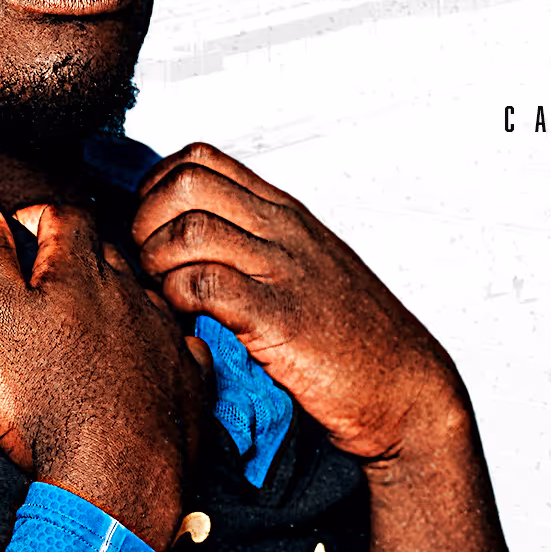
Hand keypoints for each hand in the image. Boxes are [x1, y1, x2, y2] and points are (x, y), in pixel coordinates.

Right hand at [0, 199, 206, 551]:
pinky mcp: (188, 382)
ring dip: (115, 306)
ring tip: (85, 333)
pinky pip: (178, 349)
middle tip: (42, 291)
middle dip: (74, 262)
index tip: (16, 238)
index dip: (34, 219)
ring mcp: (166, 337)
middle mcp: (131, 294)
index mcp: (80, 272)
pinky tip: (141, 367)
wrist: (114, 480)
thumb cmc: (47, 402)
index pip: (62, 215)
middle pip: (103, 255)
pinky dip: (157, 350)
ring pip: (142, 301)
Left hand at [129, 144, 463, 468]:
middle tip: (147, 265)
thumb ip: (255, 244)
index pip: (201, 160)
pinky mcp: (279, 319)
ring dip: (157, 264)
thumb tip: (185, 240)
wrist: (405, 391)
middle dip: (145, 221)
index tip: (152, 231)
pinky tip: (188, 323)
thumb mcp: (305, 268)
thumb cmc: (354, 340)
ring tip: (165, 297)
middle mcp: (282, 231)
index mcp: (285, 213)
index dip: (156, 190)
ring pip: (187, 231)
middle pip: (184, 183)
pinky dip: (179, 302)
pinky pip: (205, 286)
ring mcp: (282, 271)